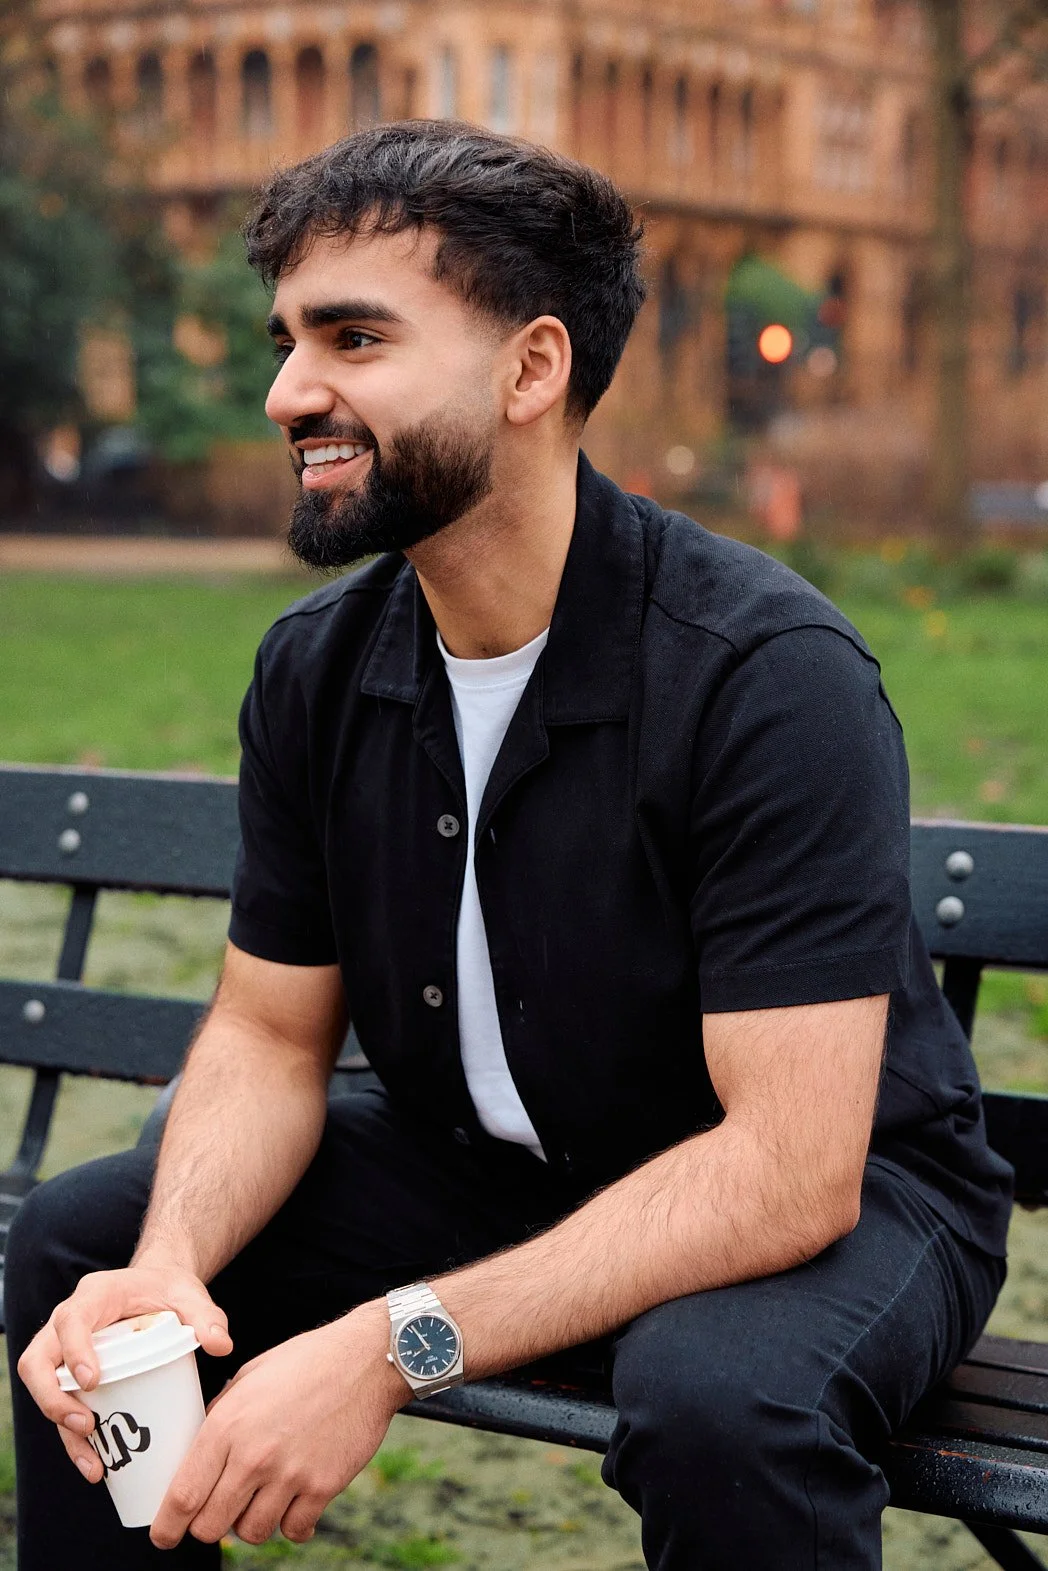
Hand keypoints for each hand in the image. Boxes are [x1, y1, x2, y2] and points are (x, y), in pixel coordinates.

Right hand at [16, 1261, 232, 1484]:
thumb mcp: (189, 1294)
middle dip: (52, 1398)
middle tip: (85, 1425)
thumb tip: (222, 1346)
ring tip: (93, 1462)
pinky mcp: (70, 1374)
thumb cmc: (167, 1289)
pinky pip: (60, 1406)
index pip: (71, 1320)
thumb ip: (206, 1316)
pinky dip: (73, 1439)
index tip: (93, 1381)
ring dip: (61, 1428)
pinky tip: (97, 1464)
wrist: (157, 1287)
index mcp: (95, 1296)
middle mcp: (68, 1321)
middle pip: (36, 1360)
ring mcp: (63, 1349)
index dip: (74, 1351)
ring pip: (41, 1388)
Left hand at [150, 1302, 405, 1548]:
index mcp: (228, 1425)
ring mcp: (290, 1475)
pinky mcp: (323, 1487)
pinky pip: (294, 1530)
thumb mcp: (250, 1376)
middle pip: (211, 1526)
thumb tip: (200, 1449)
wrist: (366, 1360)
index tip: (163, 1535)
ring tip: (260, 1501)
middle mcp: (254, 1455)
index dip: (167, 1526)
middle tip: (217, 1514)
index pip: (184, 1496)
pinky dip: (291, 1525)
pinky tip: (294, 1506)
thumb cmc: (306, 1362)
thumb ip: (221, 1414)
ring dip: (250, 1523)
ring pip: (251, 1533)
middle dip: (207, 1527)